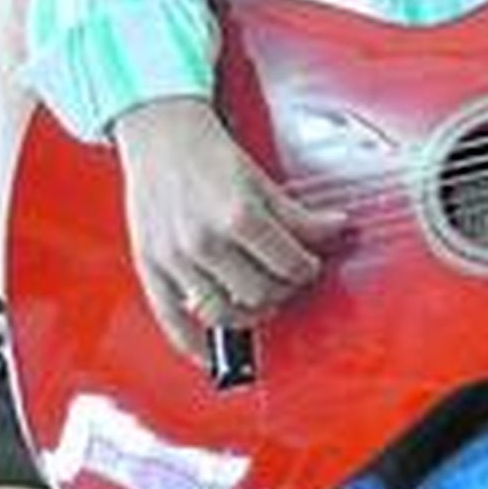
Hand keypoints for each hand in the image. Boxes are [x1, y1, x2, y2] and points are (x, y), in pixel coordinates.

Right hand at [111, 97, 350, 359]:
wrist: (161, 134)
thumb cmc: (209, 154)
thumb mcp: (262, 181)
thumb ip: (298, 215)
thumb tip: (337, 229)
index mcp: (238, 216)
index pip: (289, 265)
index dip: (307, 269)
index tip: (309, 265)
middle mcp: (205, 242)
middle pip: (260, 294)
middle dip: (281, 290)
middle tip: (287, 280)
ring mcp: (175, 260)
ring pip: (222, 313)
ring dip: (248, 315)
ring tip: (260, 301)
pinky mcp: (150, 269)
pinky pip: (172, 323)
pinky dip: (195, 346)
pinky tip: (212, 353)